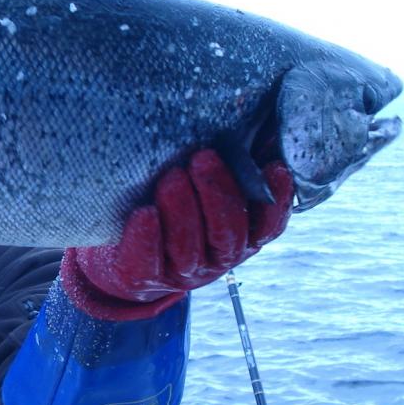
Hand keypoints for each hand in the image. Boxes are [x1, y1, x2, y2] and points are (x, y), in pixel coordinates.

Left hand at [62, 150, 293, 317]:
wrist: (127, 250)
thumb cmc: (175, 201)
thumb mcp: (208, 182)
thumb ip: (238, 159)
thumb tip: (267, 126)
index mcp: (241, 235)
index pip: (268, 224)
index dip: (276, 199)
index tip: (274, 166)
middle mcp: (217, 257)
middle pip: (228, 232)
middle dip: (217, 193)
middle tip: (203, 156)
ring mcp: (181, 271)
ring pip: (189, 247)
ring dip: (182, 210)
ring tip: (171, 176)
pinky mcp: (144, 277)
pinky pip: (147, 261)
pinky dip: (147, 238)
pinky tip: (144, 213)